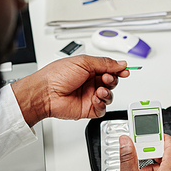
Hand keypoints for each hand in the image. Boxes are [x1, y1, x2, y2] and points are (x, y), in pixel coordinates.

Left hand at [11, 55, 128, 126]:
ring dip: (108, 92)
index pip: (109, 69)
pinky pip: (103, 108)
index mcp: (89, 69)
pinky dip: (102, 104)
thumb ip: (104, 63)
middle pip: (111, 82)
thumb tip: (120, 63)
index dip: (118, 70)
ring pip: (109, 95)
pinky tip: (96, 99)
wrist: (45, 93)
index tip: (125, 70)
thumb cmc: (56, 75)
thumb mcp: (83, 62)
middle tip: (106, 78)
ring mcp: (89, 96)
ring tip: (99, 90)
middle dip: (112, 80)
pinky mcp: (88, 109)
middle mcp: (90, 82)